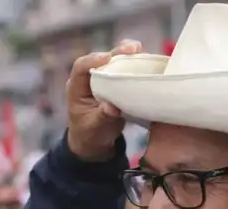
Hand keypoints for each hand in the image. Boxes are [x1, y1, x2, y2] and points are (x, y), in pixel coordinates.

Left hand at [66, 39, 142, 160]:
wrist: (96, 140)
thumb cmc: (90, 133)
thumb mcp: (95, 128)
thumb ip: (102, 117)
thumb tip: (112, 108)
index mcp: (77, 88)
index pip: (80, 67)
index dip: (93, 59)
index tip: (107, 58)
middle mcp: (90, 79)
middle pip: (101, 58)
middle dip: (117, 51)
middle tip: (133, 49)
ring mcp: (105, 78)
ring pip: (116, 59)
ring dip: (129, 54)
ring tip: (142, 51)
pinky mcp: (118, 80)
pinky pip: (127, 68)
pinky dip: (138, 64)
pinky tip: (150, 63)